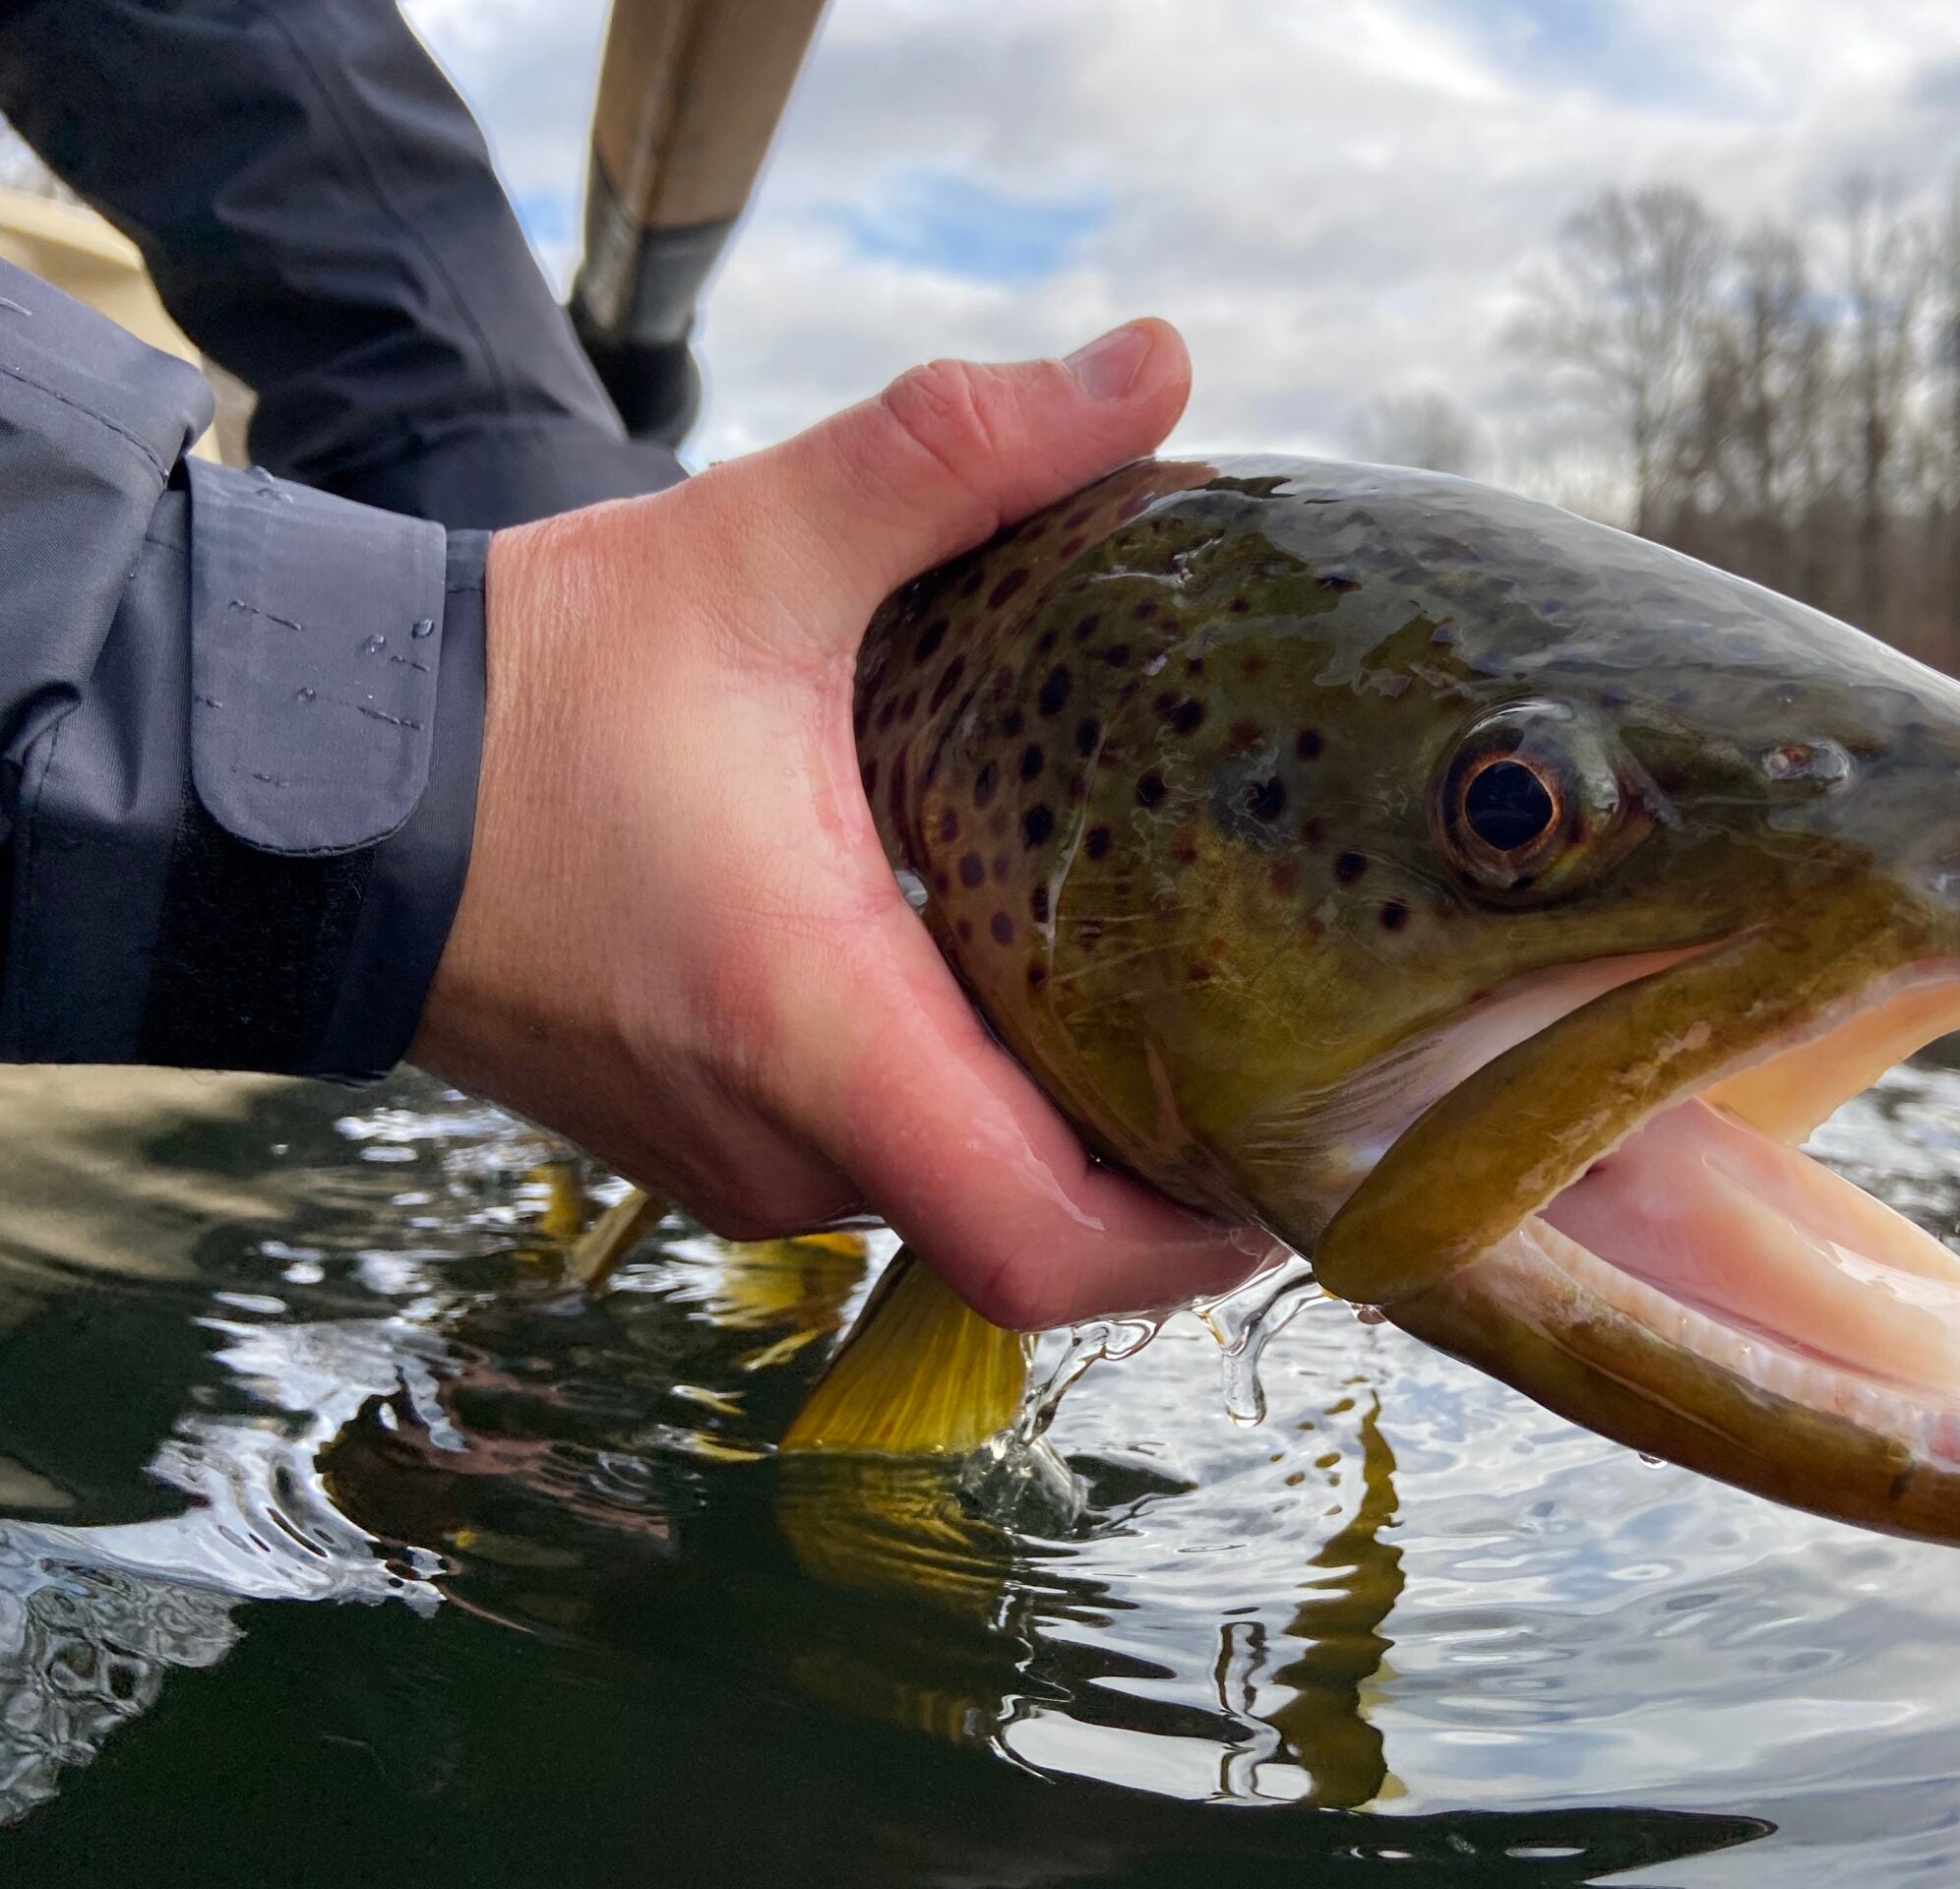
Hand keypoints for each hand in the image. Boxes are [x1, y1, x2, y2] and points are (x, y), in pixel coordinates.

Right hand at [411, 320, 1275, 1324]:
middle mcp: (785, 1141)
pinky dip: (966, 1119)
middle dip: (1161, 1178)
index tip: (1290, 1160)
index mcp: (819, 1026)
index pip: (1045, 1245)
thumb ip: (958, 451)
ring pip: (954, 1207)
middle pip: (1032, 1237)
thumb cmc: (524, 688)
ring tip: (1166, 1020)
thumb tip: (1152, 360)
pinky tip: (1016, 1004)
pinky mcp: (700, 1146)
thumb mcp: (752, 550)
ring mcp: (735, 1163)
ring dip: (1062, 1141)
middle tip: (1268, 1063)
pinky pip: (879, 1173)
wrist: (311, 787)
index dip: (1191, 1240)